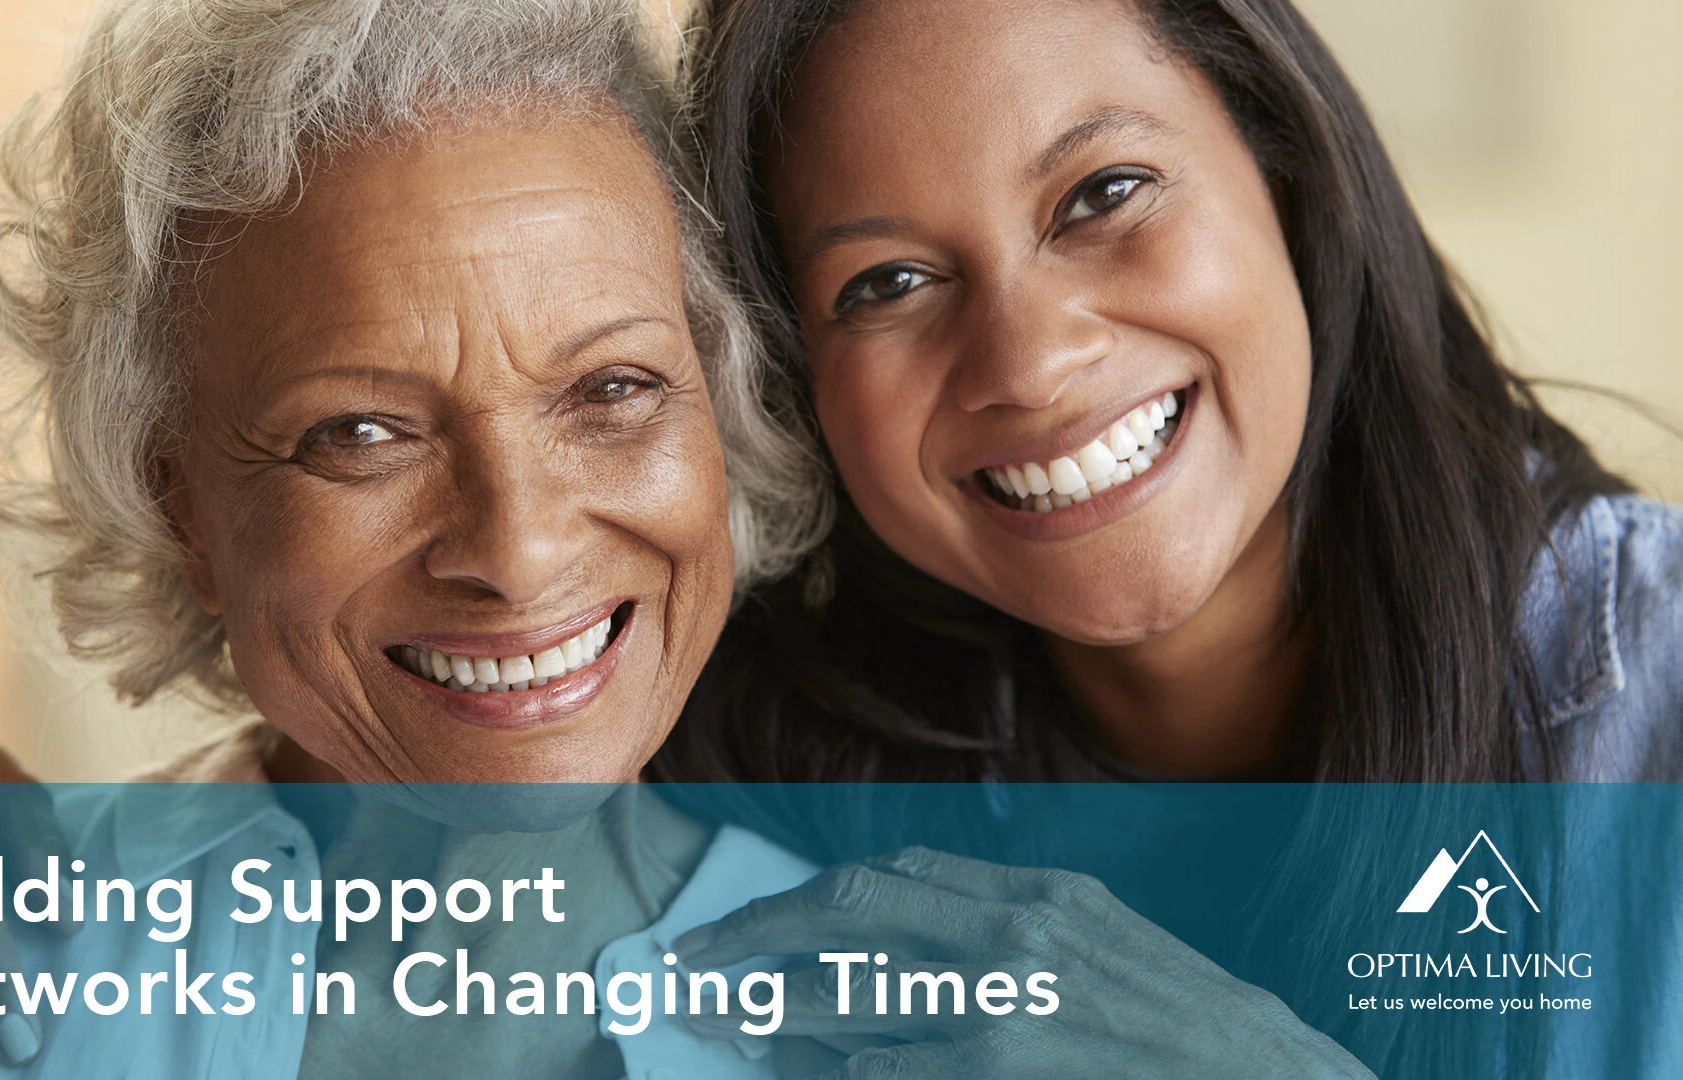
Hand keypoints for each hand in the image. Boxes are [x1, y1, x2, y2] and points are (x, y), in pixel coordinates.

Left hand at [675, 847, 1373, 1079]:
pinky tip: (799, 1074)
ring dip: (772, 1011)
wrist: (1269, 1079)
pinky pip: (891, 1068)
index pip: (892, 873)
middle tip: (690, 962)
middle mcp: (1020, 935)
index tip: (747, 919)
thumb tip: (899, 932)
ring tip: (715, 1021)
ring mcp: (1013, 1006)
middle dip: (758, 935)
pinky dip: (837, 1071)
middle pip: (852, 911)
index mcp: (1041, 894)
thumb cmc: (1180, 1024)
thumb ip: (1008, 925)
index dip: (805, 895)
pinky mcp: (1007, 1068)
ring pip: (853, 995)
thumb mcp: (1100, 944)